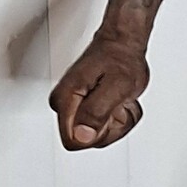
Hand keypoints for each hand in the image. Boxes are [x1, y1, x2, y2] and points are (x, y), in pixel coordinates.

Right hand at [48, 33, 149, 148]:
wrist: (122, 44)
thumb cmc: (120, 59)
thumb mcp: (117, 85)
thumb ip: (97, 112)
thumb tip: (82, 135)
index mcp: (65, 100)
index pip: (74, 141)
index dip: (99, 133)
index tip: (109, 112)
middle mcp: (64, 106)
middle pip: (88, 142)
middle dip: (111, 127)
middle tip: (117, 104)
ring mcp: (74, 109)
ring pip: (98, 137)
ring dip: (118, 122)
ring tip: (119, 101)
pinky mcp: (84, 111)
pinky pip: (104, 131)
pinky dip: (119, 119)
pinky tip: (119, 102)